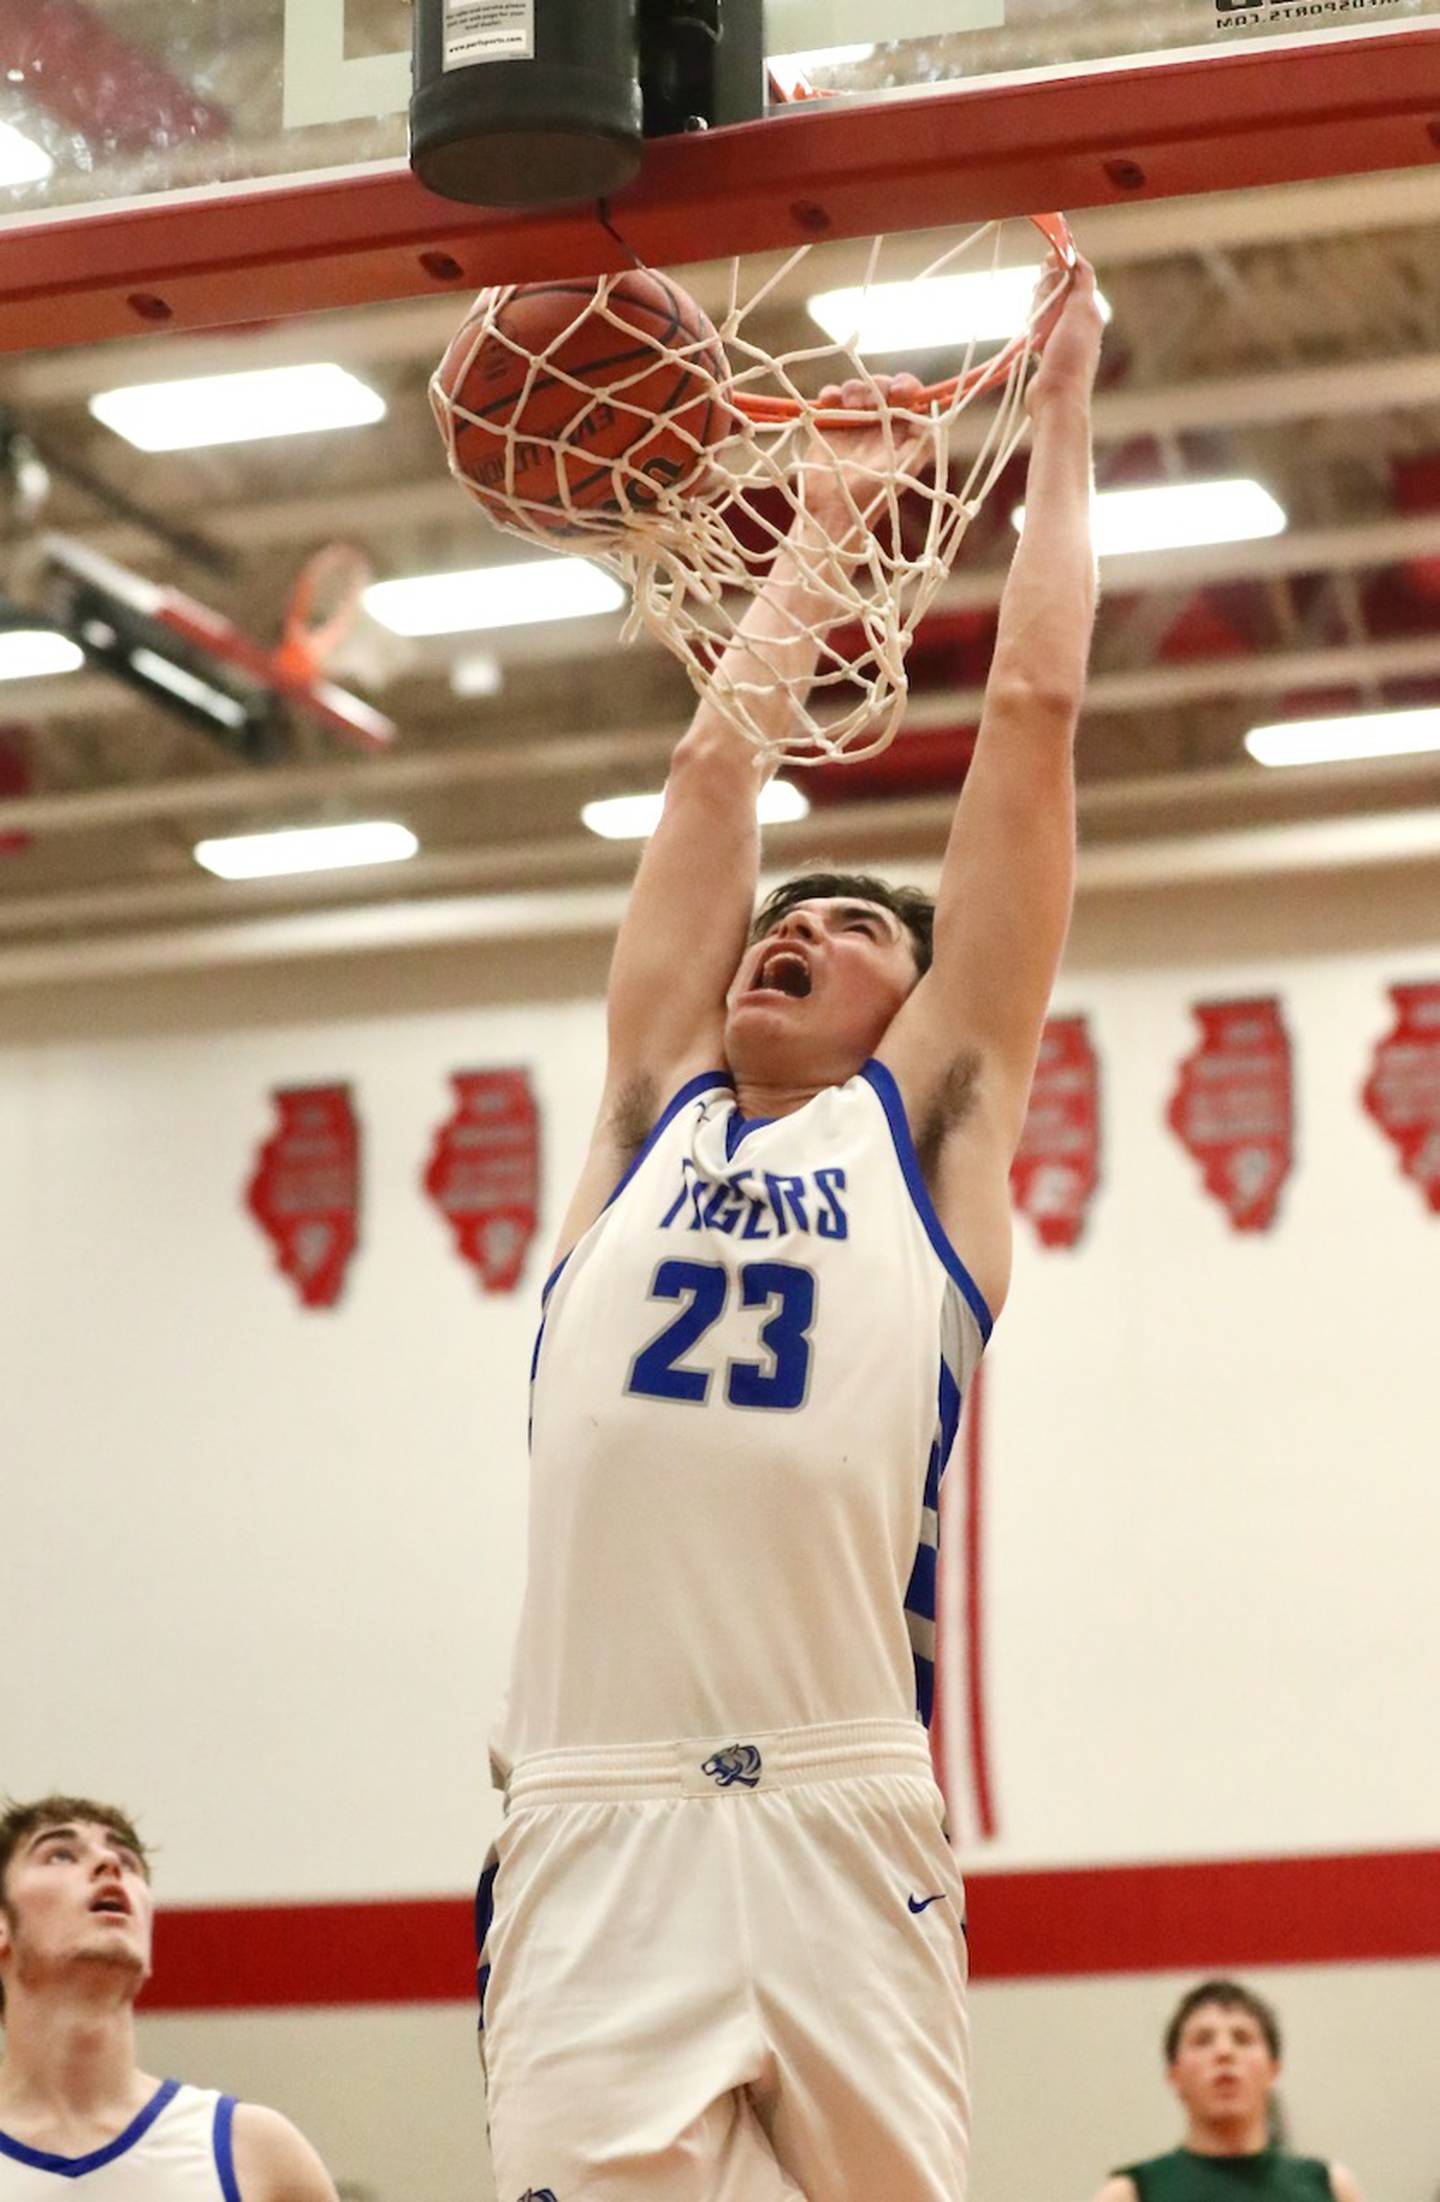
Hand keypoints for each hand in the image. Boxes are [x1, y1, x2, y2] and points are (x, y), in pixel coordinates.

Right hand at [795, 371, 932, 545]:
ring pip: (856, 387)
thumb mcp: (906, 468)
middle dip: (877, 386)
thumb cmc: (874, 495)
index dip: (905, 385)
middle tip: (869, 402)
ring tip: (850, 405)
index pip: (907, 395)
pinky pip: (830, 398)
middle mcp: (878, 422)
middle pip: (881, 386)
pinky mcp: (829, 423)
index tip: (898, 392)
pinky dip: (830, 394)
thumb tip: (934, 414)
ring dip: (854, 389)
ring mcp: (853, 420)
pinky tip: (830, 401)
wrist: (835, 510)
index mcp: (899, 428)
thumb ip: (922, 441)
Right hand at [1026, 252, 1103, 419]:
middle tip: (1037, 293)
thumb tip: (1077, 258)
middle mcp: (1079, 323)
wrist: (1056, 398)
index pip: (1079, 276)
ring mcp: (1063, 339)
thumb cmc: (1069, 357)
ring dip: (1038, 308)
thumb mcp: (1080, 312)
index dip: (1064, 263)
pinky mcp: (1048, 354)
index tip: (1048, 256)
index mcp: (1090, 311)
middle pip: (1061, 291)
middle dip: (1047, 287)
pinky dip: (1033, 326)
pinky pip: (1039, 329)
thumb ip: (1080, 283)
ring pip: (1047, 310)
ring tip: (1035, 322)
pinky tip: (1030, 334)